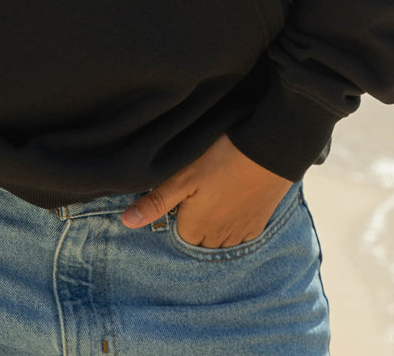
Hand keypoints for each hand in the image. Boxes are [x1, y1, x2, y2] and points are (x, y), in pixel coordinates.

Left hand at [120, 134, 291, 248]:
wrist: (267, 152)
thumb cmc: (219, 160)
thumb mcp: (182, 177)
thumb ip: (155, 202)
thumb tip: (126, 223)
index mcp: (195, 230)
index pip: (176, 235)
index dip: (175, 215)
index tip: (179, 194)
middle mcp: (217, 240)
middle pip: (198, 240)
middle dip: (194, 223)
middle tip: (196, 193)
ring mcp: (240, 235)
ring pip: (219, 240)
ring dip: (214, 225)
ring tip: (213, 195)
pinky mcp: (258, 226)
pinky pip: (240, 235)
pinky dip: (234, 223)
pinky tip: (232, 200)